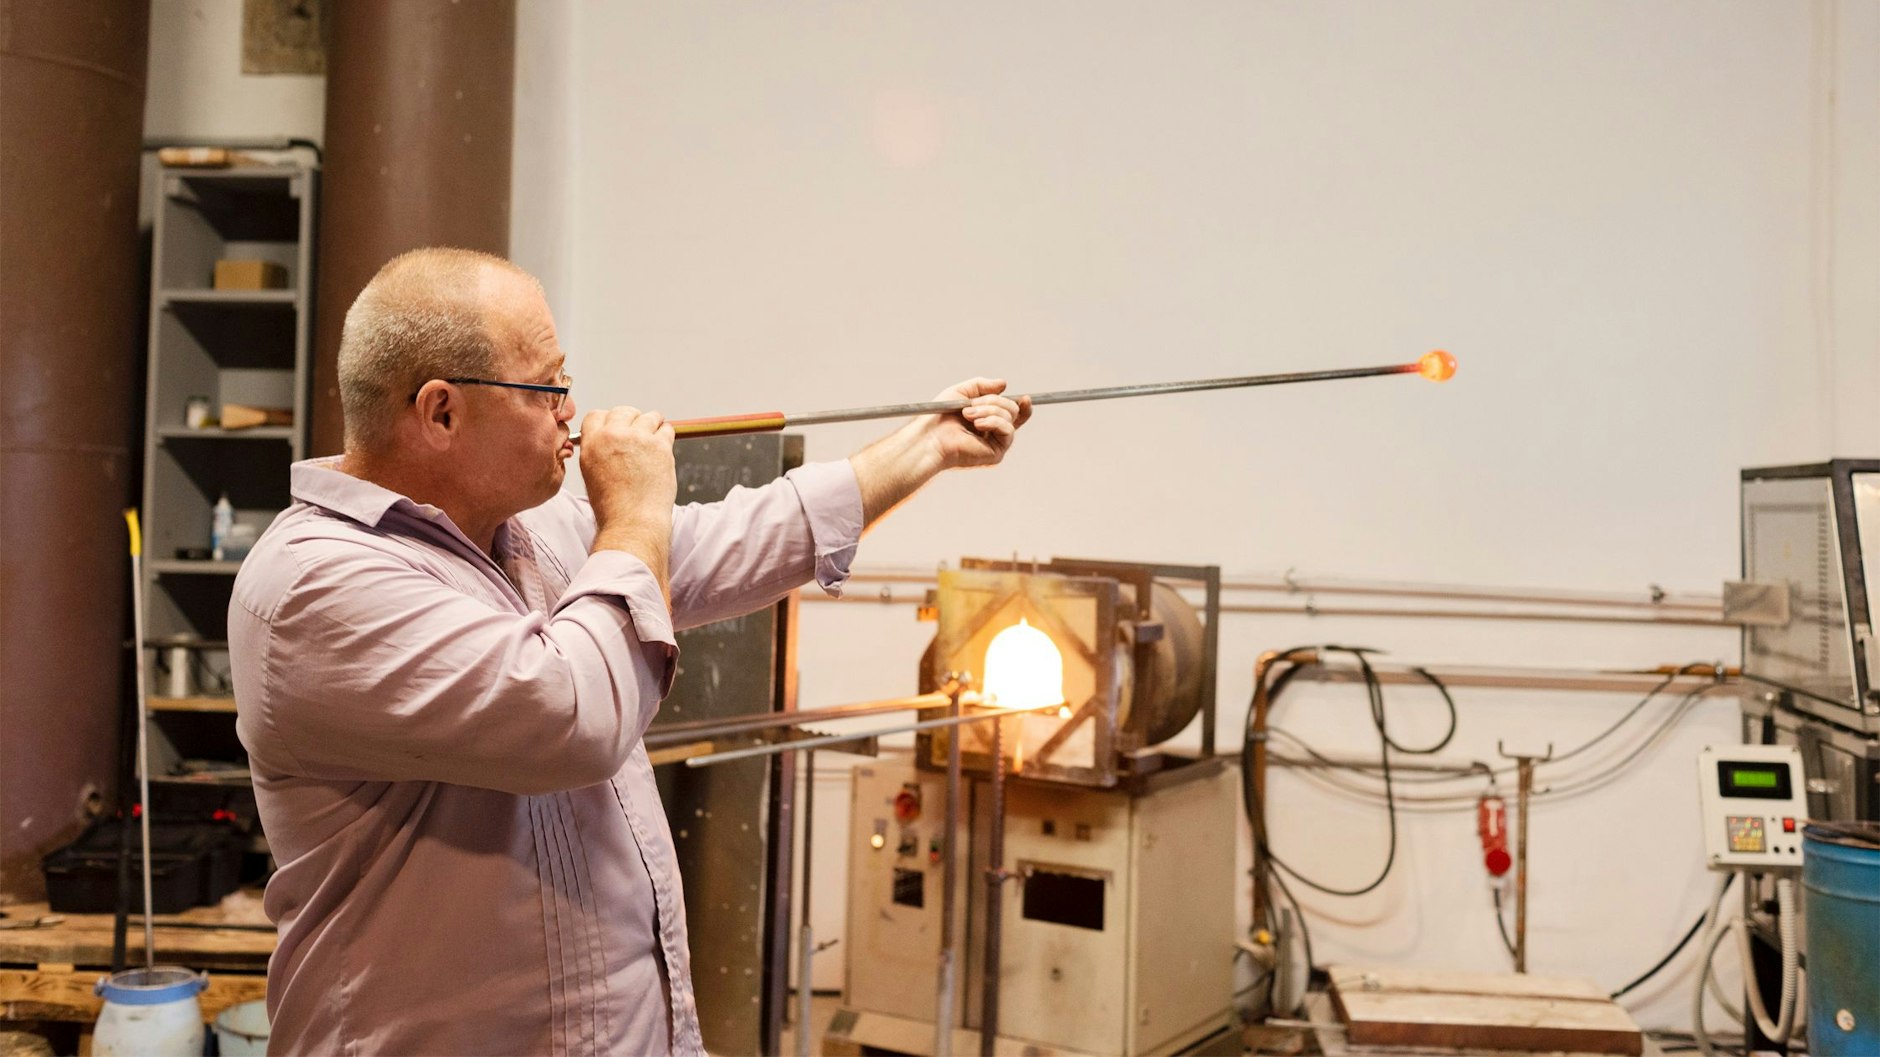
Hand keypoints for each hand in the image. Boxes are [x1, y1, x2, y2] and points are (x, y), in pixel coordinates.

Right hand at [578, 405, 676, 537]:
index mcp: (592, 443)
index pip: (597, 415)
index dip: (609, 421)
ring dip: (652, 427)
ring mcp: (638, 438)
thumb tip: (609, 438)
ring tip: (651, 445)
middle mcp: (613, 435)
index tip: (618, 429)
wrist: (632, 521)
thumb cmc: (613, 506)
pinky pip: (667, 429)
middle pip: (624, 411)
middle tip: (638, 436)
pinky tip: (662, 451)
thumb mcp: (591, 473)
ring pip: (649, 416)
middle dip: (632, 420)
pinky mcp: (660, 445)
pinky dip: (666, 436)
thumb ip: (598, 450)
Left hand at [926, 377, 1031, 469]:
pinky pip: (1007, 430)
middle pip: (1012, 409)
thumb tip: (1004, 384)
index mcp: (987, 420)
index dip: (1022, 406)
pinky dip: (994, 422)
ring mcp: (996, 444)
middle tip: (969, 407)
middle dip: (993, 401)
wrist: (929, 436)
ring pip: (1010, 417)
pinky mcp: (996, 454)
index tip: (1025, 398)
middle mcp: (993, 433)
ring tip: (967, 415)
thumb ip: (982, 386)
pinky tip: (977, 423)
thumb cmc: (939, 417)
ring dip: (989, 410)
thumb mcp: (961, 392)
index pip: (1012, 413)